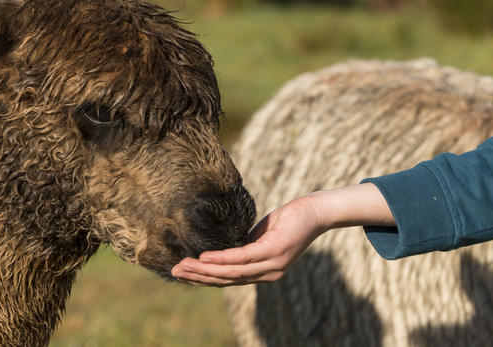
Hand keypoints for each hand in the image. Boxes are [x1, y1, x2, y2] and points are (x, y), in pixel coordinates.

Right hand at [172, 194, 324, 285]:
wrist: (317, 211)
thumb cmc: (291, 219)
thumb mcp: (263, 235)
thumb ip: (246, 245)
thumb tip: (223, 248)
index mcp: (265, 272)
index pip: (231, 280)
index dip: (206, 279)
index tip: (185, 274)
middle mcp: (268, 274)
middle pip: (227, 280)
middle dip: (199, 278)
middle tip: (175, 272)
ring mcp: (272, 265)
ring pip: (232, 272)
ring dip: (204, 271)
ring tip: (183, 266)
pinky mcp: (274, 251)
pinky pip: (242, 258)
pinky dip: (221, 259)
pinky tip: (204, 258)